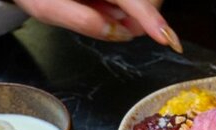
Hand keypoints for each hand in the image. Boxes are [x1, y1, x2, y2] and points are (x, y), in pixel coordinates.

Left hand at [12, 0, 181, 51]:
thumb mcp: (47, 9)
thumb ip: (84, 21)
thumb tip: (119, 33)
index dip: (153, 21)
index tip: (168, 39)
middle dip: (141, 16)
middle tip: (116, 23)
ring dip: (133, 11)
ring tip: (103, 9)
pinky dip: (127, 6)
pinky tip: (106, 4)